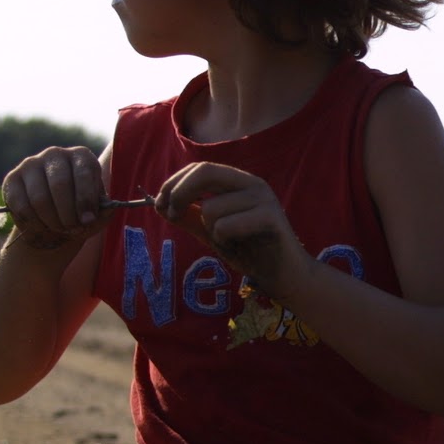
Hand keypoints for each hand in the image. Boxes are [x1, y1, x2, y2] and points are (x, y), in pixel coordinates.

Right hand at [0, 147, 107, 250]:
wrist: (55, 218)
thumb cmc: (82, 211)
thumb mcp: (98, 212)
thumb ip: (104, 210)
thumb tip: (107, 209)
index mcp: (81, 156)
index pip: (84, 174)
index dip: (85, 200)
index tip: (88, 220)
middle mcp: (55, 154)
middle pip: (60, 185)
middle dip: (68, 213)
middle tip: (73, 229)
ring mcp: (31, 164)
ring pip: (39, 197)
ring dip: (52, 220)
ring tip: (61, 229)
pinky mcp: (11, 179)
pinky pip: (21, 205)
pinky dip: (34, 222)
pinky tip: (43, 227)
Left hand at [155, 163, 312, 298]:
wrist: (283, 275)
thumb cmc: (250, 252)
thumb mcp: (211, 232)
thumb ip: (188, 217)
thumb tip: (159, 205)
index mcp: (240, 183)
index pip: (200, 168)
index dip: (174, 183)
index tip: (160, 205)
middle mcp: (253, 184)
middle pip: (205, 171)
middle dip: (179, 193)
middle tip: (171, 216)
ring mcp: (264, 199)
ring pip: (210, 207)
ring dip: (209, 230)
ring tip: (228, 242)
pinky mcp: (271, 218)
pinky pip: (226, 226)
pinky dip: (223, 240)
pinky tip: (239, 247)